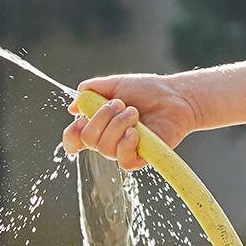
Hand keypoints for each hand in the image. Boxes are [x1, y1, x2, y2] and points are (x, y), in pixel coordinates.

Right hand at [61, 73, 201, 169]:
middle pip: (89, 140)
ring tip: (134, 112)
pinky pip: (124, 161)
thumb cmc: (147, 90)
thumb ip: (90, 91)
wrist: (174, 96)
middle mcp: (109, 139)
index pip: (75, 140)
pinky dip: (127, 143)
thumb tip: (73, 107)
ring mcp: (124, 150)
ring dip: (118, 125)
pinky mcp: (141, 158)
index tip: (81, 120)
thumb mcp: (114, 84)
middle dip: (102, 118)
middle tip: (121, 104)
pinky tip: (136, 131)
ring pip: (105, 148)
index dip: (72, 135)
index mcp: (99, 124)